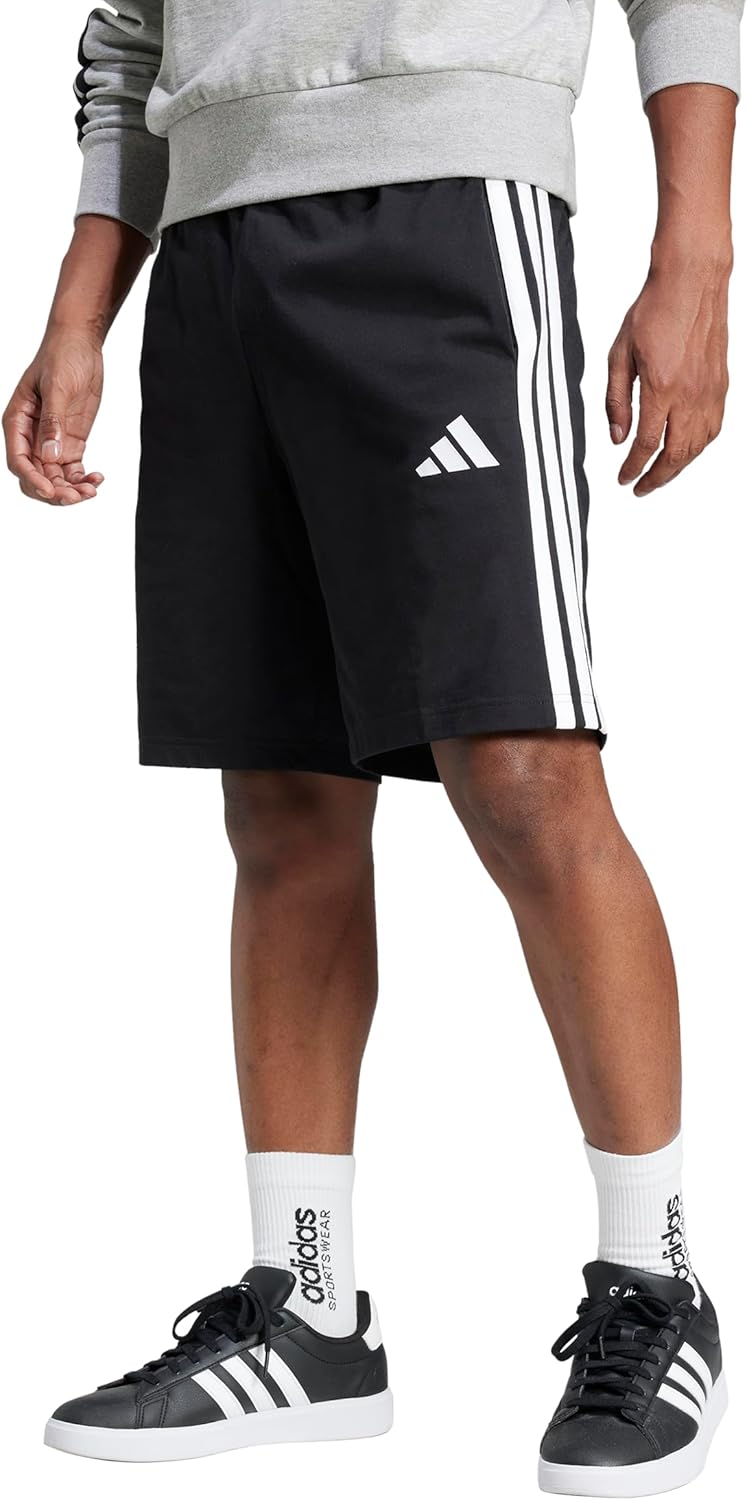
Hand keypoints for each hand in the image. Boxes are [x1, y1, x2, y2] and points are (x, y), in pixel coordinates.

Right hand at [3, 329, 104, 505]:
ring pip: (56, 478)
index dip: (33, 480)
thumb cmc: (61, 356)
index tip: (52, 491)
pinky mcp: (70, 442)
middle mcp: (31, 437)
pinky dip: (83, 479)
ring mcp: (51, 441)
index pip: (19, 461)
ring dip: (72, 489)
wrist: (80, 344)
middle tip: (78, 496)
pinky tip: (97, 479)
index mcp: (18, 422)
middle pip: (37, 476)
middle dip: (55, 491)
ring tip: (92, 490)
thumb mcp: (57, 387)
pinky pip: (73, 470)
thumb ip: (53, 422)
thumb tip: (50, 456)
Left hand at [606, 248, 730, 497]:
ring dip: (678, 467)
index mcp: (660, 387)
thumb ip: (616, 400)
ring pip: (697, 446)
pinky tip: (686, 450)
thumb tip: (617, 437)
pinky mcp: (722, 385)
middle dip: (656, 478)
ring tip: (660, 474)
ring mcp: (710, 391)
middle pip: (675, 455)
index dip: (632, 468)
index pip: (646, 444)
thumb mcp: (619, 354)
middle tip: (641, 487)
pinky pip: (713, 428)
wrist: (692, 282)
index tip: (623, 479)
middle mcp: (689, 394)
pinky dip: (699, 447)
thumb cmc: (654, 310)